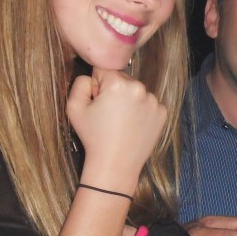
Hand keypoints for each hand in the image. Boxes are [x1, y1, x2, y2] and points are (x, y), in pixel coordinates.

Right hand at [67, 68, 165, 190]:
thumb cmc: (93, 137)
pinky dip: (142, 111)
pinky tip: (133, 126)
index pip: (104, 70)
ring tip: (121, 122)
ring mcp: (154, 101)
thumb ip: (80, 83)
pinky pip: (148, 104)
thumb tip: (93, 76)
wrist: (115, 165)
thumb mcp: (74, 108)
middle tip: (109, 115)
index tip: (97, 102)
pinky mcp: (162, 113)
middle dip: (114, 91)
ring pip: (136, 91)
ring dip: (129, 100)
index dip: (97, 85)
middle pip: (123, 79)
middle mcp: (139, 88)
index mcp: (118, 84)